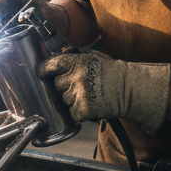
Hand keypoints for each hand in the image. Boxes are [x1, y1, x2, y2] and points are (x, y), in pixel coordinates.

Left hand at [38, 51, 170, 131]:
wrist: (130, 90)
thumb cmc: (113, 73)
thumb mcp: (94, 58)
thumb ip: (74, 59)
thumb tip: (54, 61)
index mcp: (77, 61)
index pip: (50, 65)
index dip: (43, 69)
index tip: (40, 73)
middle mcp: (76, 77)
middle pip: (56, 85)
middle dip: (64, 87)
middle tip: (79, 86)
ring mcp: (78, 94)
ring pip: (63, 100)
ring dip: (71, 100)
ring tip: (88, 95)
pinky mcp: (83, 110)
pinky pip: (71, 113)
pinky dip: (77, 113)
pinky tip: (89, 106)